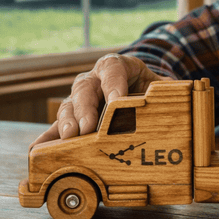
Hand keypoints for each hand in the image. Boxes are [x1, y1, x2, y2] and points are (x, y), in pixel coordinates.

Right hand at [30, 54, 164, 147]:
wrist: (140, 91)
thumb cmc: (150, 88)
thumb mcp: (160, 86)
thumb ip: (168, 91)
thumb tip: (180, 98)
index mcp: (116, 67)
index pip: (112, 69)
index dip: (114, 84)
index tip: (118, 100)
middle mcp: (93, 80)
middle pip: (84, 88)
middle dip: (85, 108)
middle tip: (86, 126)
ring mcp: (80, 100)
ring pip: (68, 107)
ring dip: (67, 123)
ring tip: (69, 138)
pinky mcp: (72, 120)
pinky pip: (56, 128)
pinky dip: (47, 140)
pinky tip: (37, 152)